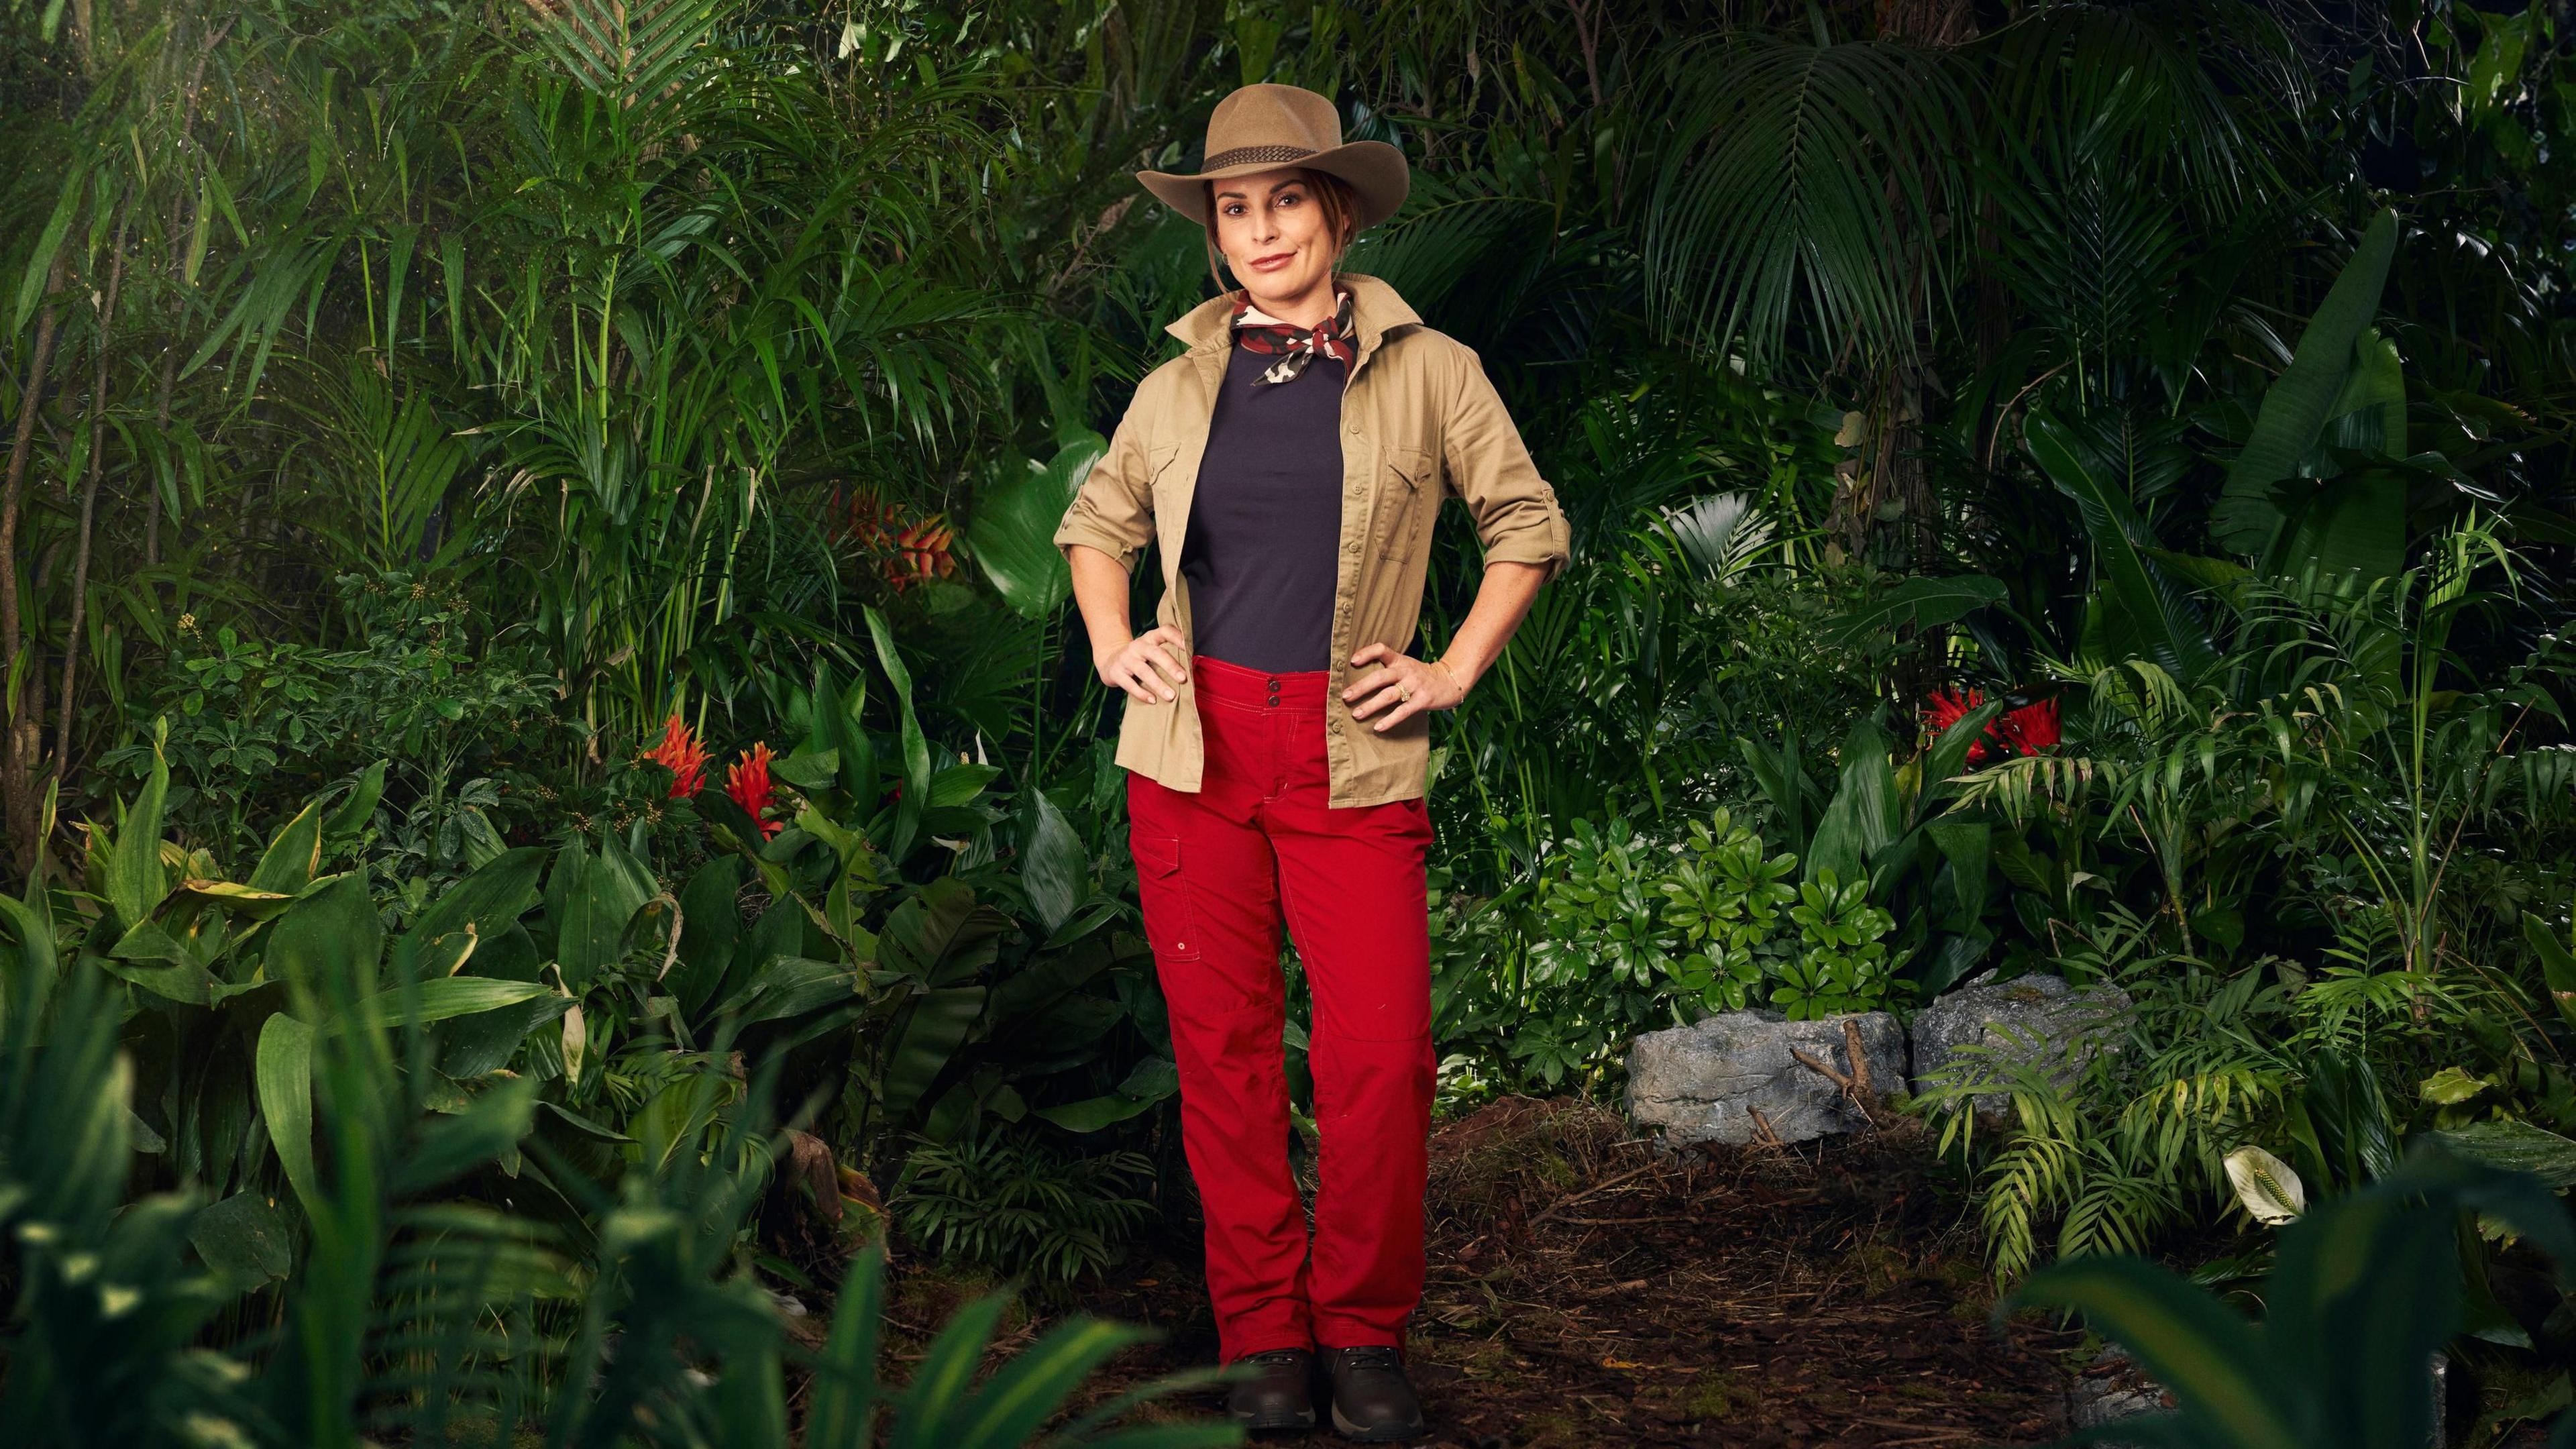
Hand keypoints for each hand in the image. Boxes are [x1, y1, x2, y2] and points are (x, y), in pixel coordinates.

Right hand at [1096, 625, 1190, 703]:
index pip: (1164, 631)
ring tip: (1171, 696)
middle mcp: (1138, 646)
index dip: (1176, 637)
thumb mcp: (1151, 651)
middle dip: (1170, 666)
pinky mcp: (1116, 672)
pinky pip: (1130, 684)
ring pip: (1144, 671)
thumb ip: (1167, 656)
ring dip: (1159, 684)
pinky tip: (1153, 700)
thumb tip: (1191, 670)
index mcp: (1150, 638)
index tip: (1187, 647)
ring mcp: (1126, 659)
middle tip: (1183, 678)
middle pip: (1155, 653)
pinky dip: (1142, 693)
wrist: (1110, 661)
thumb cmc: (1140, 659)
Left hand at [1340, 643, 1467, 732]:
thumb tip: (1358, 680)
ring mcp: (1415, 685)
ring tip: (1356, 714)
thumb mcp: (1406, 666)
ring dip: (1371, 705)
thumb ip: (1388, 669)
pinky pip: (1403, 711)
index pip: (1382, 650)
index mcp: (1400, 660)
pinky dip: (1390, 720)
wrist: (1450, 681)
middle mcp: (1406, 671)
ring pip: (1389, 695)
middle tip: (1345, 696)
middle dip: (1361, 687)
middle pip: (1380, 677)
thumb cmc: (1421, 675)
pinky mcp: (1423, 700)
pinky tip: (1378, 727)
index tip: (1352, 661)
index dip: (1367, 653)